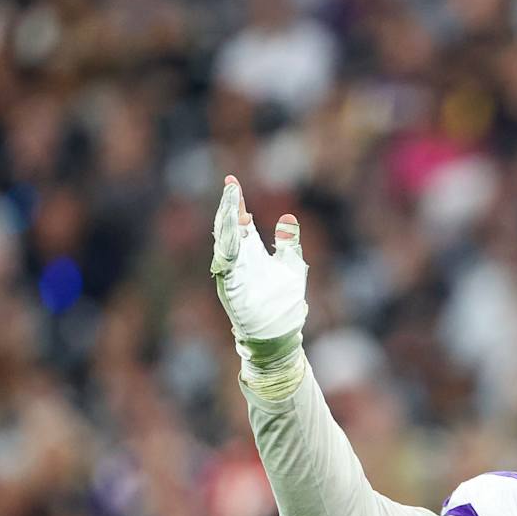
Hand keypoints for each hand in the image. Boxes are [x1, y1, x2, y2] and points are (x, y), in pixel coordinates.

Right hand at [211, 175, 307, 397]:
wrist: (281, 334)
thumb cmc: (284, 304)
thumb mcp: (292, 266)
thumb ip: (288, 243)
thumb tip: (288, 218)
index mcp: (251, 253)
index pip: (240, 222)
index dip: (236, 202)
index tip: (232, 181)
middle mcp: (239, 260)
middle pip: (229, 226)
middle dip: (228, 205)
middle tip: (230, 184)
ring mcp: (233, 272)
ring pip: (224, 241)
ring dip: (227, 220)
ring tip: (230, 199)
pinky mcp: (230, 286)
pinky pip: (226, 262)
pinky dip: (227, 246)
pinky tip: (233, 230)